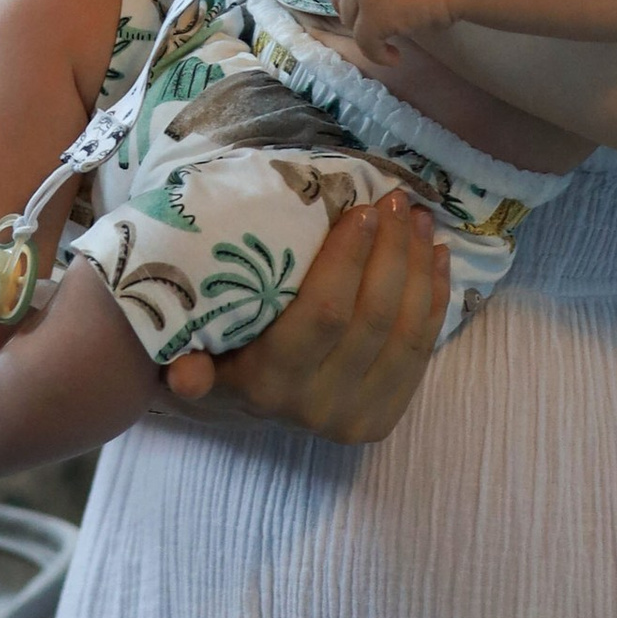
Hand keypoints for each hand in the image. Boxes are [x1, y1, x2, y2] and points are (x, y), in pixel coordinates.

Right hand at [158, 189, 447, 442]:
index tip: (363, 208)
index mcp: (269, 382)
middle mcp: (316, 406)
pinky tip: (435, 256)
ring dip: (417, 267)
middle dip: (392, 251)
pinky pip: (423, 350)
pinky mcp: (387, 417)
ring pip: (405, 332)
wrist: (258, 406)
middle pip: (372, 318)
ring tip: (418, 218)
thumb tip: (181, 375)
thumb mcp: (204, 349)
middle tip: (396, 200)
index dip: (350, 259)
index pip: (324, 314)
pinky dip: (434, 297)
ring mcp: (357, 415)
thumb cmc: (229, 351)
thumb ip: (193, 360)